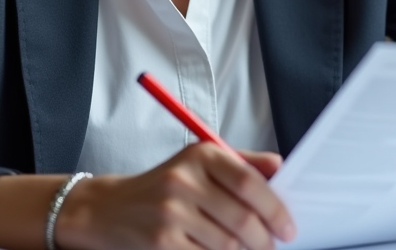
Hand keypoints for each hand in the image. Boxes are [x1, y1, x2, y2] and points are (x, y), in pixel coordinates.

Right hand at [57, 143, 295, 249]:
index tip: (288, 227)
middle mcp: (184, 179)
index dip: (275, 208)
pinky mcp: (161, 241)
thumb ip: (241, 164)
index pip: (248, 181)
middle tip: (271, 246)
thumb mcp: (199, 164)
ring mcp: (170, 212)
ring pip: (227, 243)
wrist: (108, 208)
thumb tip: (280, 166)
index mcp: (200, 155)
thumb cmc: (163, 185)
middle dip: (264, 239)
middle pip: (241, 218)